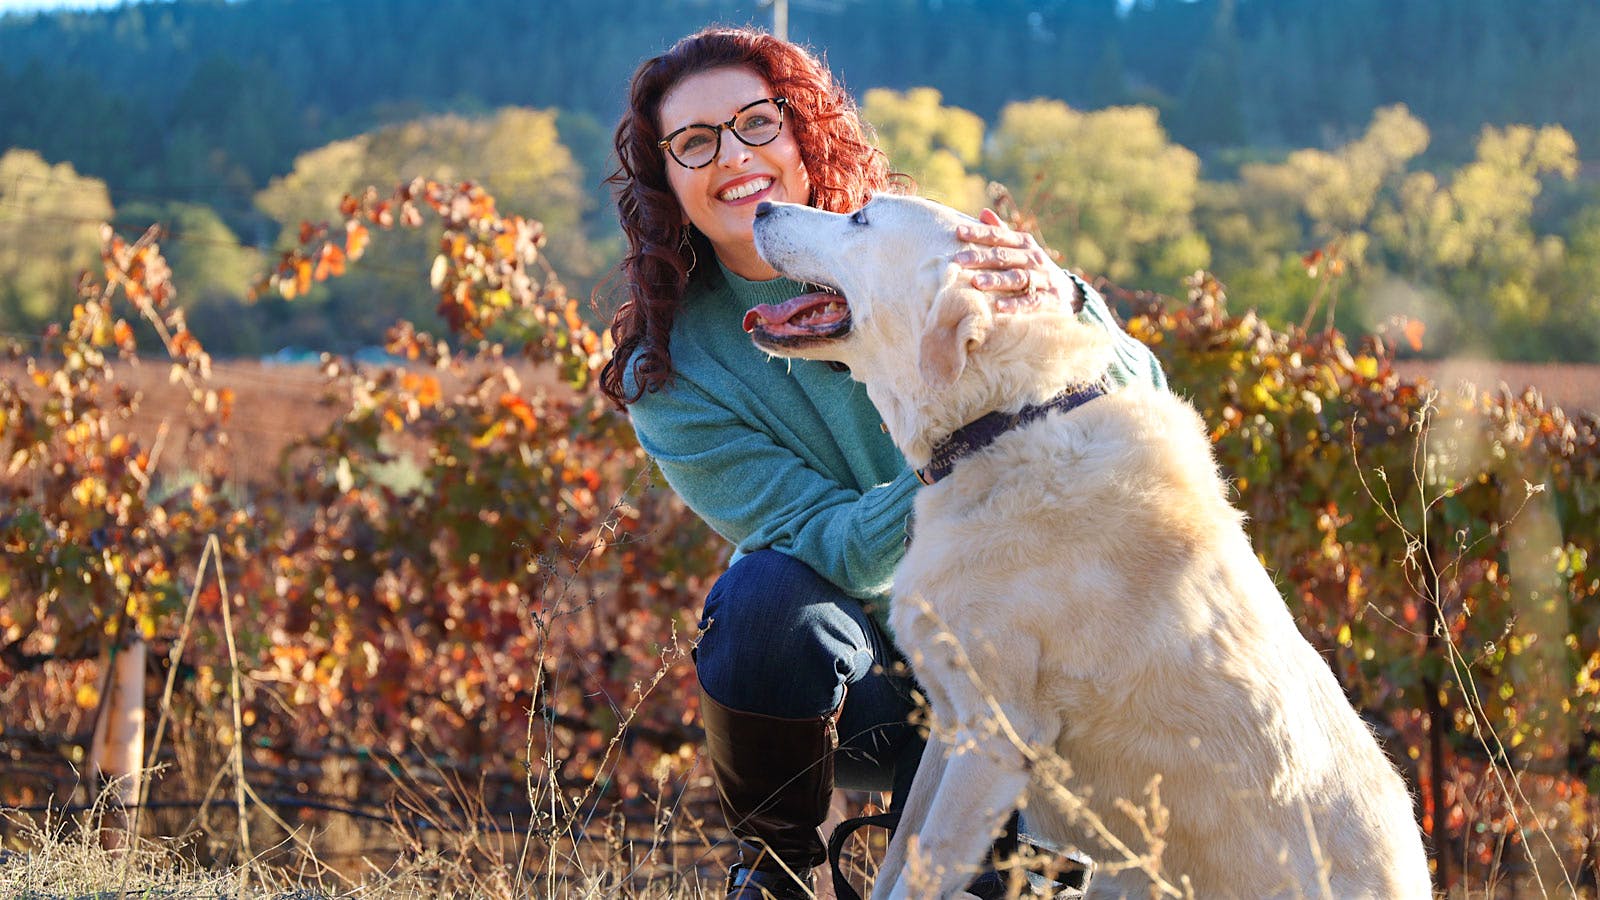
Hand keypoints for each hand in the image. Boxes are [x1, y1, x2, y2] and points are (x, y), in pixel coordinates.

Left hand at [954, 209, 1074, 312]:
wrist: (1067, 291)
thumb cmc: (1033, 267)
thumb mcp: (1021, 249)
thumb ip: (1002, 233)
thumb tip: (983, 212)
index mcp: (1024, 243)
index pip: (999, 235)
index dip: (979, 233)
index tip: (958, 232)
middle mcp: (1034, 258)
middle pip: (1005, 256)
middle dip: (981, 257)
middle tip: (958, 260)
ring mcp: (1043, 278)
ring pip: (1018, 278)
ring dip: (996, 280)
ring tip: (975, 283)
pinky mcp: (1050, 299)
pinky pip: (1032, 301)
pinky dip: (1016, 304)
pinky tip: (998, 307)